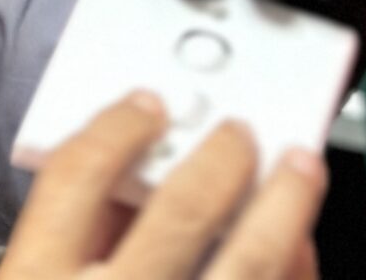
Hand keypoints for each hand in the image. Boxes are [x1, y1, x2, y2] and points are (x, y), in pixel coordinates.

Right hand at [3, 94, 326, 279]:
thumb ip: (65, 245)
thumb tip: (124, 182)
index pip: (77, 178)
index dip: (116, 126)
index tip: (144, 102)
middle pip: (182, 210)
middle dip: (222, 156)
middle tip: (238, 127)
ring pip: (249, 265)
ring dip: (284, 206)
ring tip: (300, 166)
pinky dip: (291, 270)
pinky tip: (297, 248)